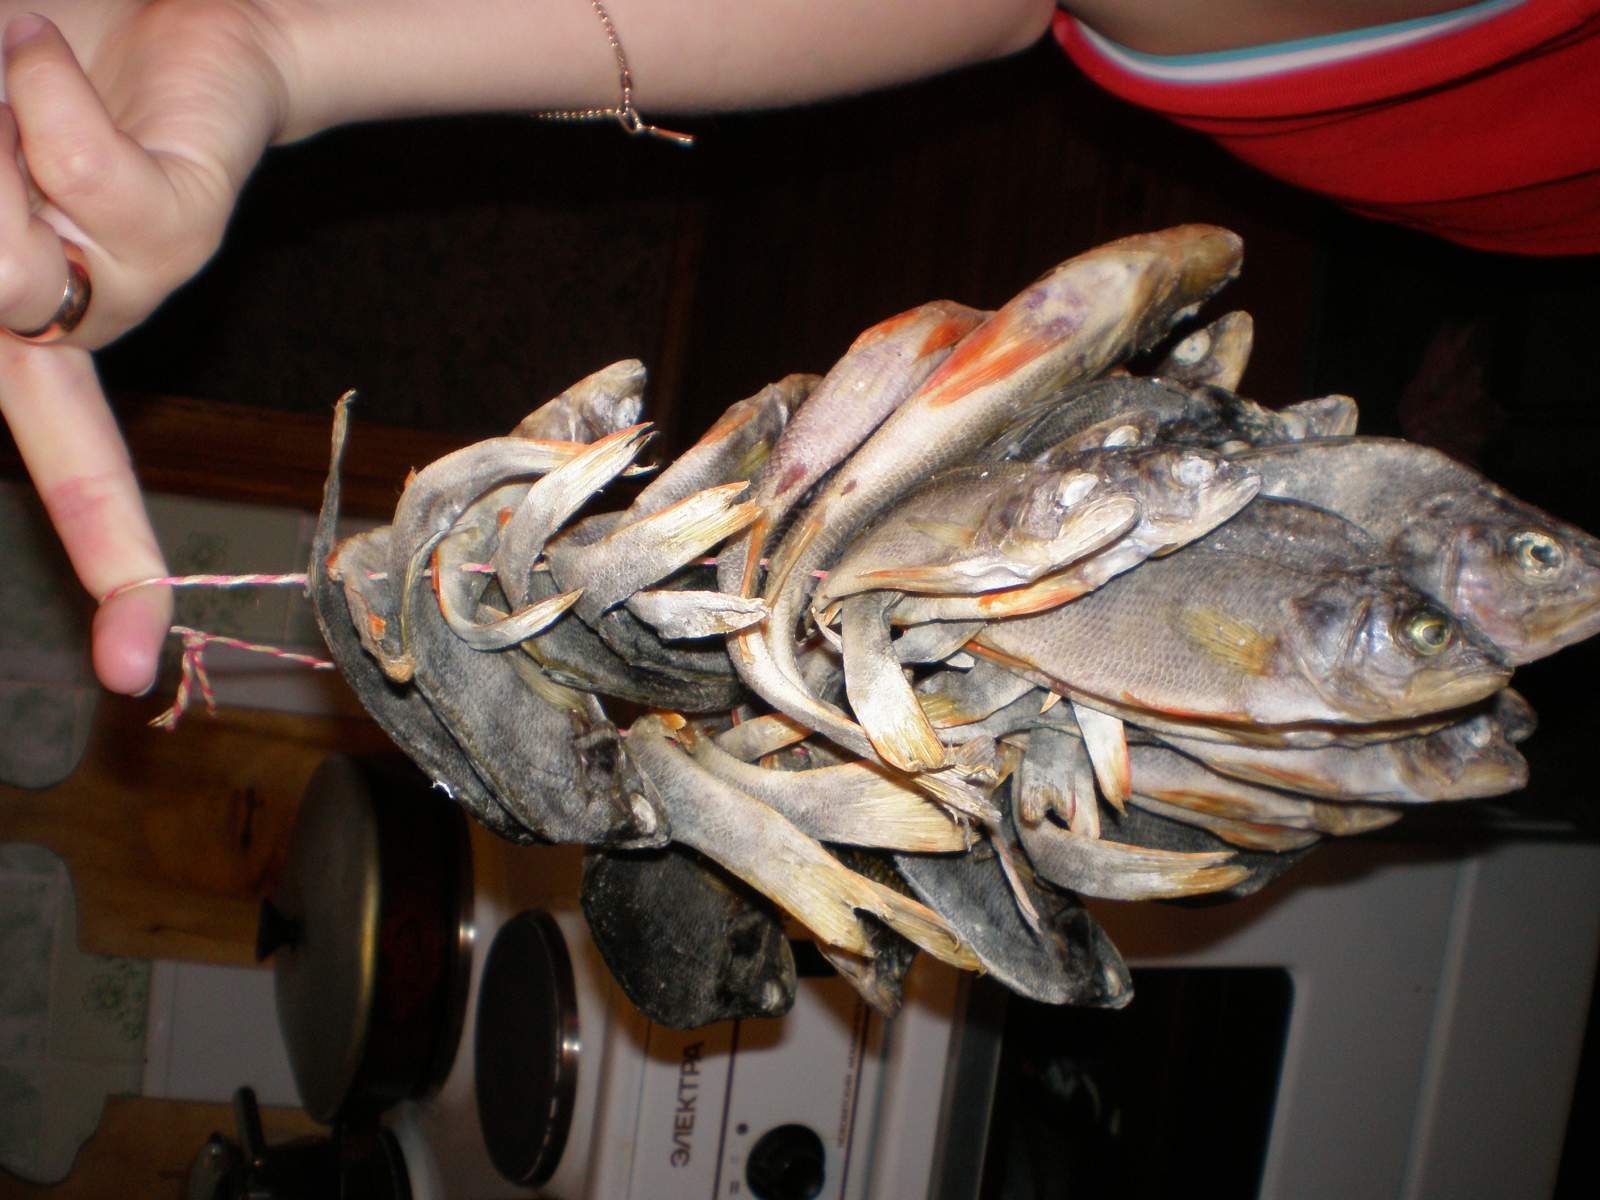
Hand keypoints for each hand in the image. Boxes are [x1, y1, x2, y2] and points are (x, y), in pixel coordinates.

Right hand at [0, 3, 288, 692]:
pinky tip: (51, 57)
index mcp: (3, 332)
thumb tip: (23, 307)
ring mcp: (128, 283)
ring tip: (9, 80)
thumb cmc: (3, 62)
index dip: (101, 558)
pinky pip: (85, 190)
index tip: (129, 672)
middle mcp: (64, 329)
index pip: (56, 468)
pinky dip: (42, 100)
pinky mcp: (180, 224)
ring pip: (13, 278)